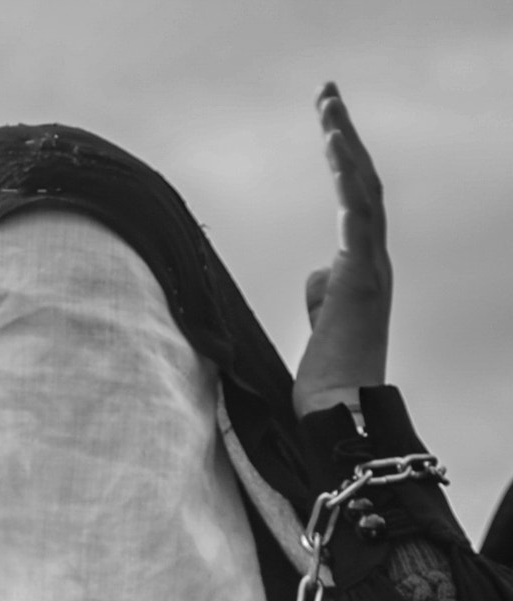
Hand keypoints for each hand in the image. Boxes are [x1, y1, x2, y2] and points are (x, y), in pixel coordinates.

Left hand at [293, 83, 389, 417]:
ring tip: (328, 107)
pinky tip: (334, 142)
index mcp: (363, 272)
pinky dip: (346, 175)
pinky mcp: (360, 277)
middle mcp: (373, 262)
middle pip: (362, 184)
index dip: (344, 164)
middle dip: (345, 138)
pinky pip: (356, 214)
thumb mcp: (319, 325)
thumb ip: (323, 294)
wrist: (339, 412)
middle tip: (327, 96)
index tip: (329, 128)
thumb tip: (320, 274)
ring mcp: (371, 268)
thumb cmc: (327, 379)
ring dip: (344, 144)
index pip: (355, 203)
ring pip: (362, 190)